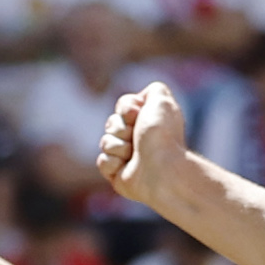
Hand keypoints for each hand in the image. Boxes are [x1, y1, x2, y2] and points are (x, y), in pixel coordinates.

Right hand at [96, 81, 192, 213]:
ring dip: (118, 146)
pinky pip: (102, 161)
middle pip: (111, 123)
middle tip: (135, 136)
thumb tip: (141, 98)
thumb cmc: (161, 136)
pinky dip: (112, 163)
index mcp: (149, 121)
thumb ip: (154, 90)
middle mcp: (139, 138)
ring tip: (133, 155)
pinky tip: (126, 167)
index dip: (126, 109)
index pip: (123, 107)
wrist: (161, 169)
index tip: (137, 115)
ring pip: (105, 142)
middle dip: (120, 128)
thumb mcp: (162, 100)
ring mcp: (128, 157)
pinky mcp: (118, 174)